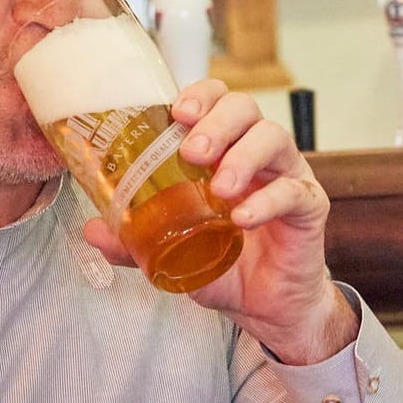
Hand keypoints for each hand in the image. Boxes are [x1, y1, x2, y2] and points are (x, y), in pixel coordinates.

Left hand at [81, 80, 356, 364]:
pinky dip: (267, 200)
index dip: (200, 95)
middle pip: (245, 109)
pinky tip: (243, 218)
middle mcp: (257, 153)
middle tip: (192, 152)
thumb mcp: (171, 252)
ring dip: (242, 156)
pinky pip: (293, 191)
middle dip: (216, 122)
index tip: (177, 112)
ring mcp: (287, 175)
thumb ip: (134, 240)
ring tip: (219, 188)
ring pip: (274, 138)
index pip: (217, 100)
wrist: (264, 307)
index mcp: (225, 149)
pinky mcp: (309, 206)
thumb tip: (93, 230)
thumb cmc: (223, 264)